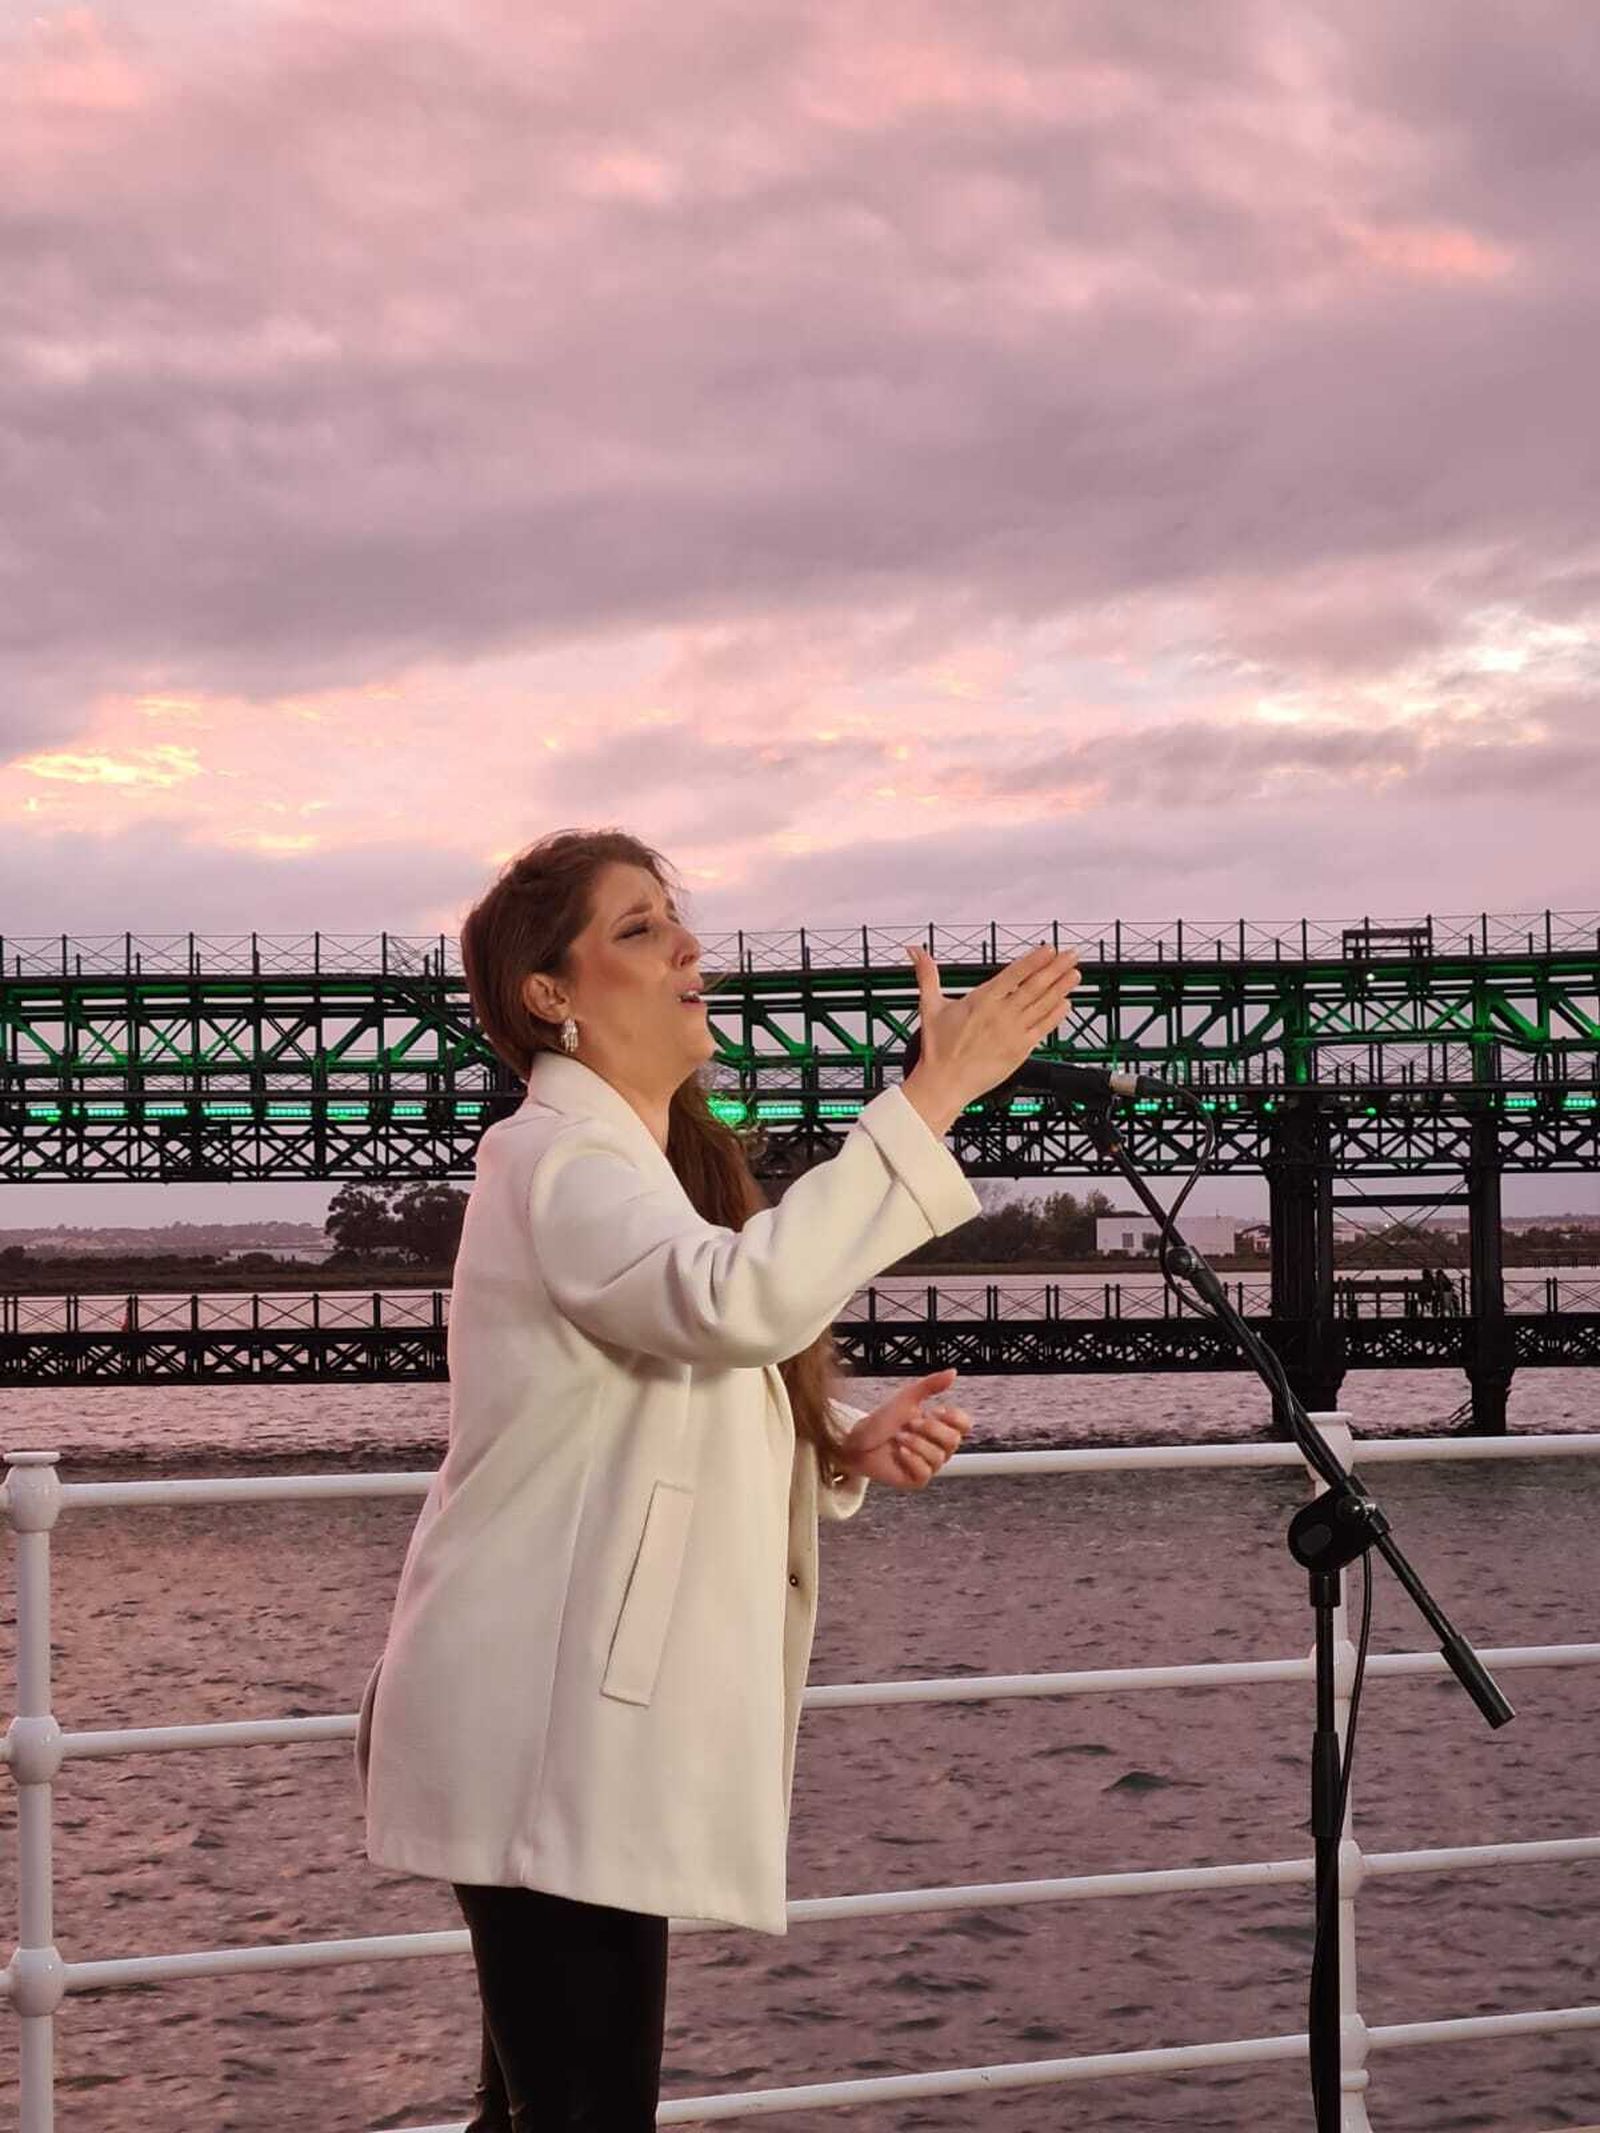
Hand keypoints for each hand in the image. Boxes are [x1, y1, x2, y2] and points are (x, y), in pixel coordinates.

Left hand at [836, 1368, 972, 1489]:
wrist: (857, 1441)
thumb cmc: (881, 1421)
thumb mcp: (907, 1397)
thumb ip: (931, 1385)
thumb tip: (953, 1372)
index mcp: (939, 1426)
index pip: (964, 1424)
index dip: (952, 1418)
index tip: (934, 1411)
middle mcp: (937, 1447)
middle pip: (953, 1440)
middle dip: (929, 1429)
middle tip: (910, 1423)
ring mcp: (928, 1464)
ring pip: (939, 1457)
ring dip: (915, 1443)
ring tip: (899, 1437)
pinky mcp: (917, 1479)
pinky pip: (925, 1472)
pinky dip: (910, 1459)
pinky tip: (899, 1452)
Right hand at [905, 938, 1081, 1113]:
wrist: (944, 1083)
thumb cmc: (938, 1048)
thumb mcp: (930, 1005)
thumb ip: (927, 974)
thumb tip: (915, 951)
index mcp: (982, 999)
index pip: (1015, 974)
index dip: (1035, 960)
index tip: (1049, 949)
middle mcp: (1001, 1014)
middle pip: (1035, 986)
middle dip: (1056, 968)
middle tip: (1072, 955)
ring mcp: (1013, 1032)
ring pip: (1043, 1005)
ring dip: (1062, 988)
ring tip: (1075, 974)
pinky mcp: (1020, 1050)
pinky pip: (1043, 1029)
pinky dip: (1056, 1015)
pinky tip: (1067, 1004)